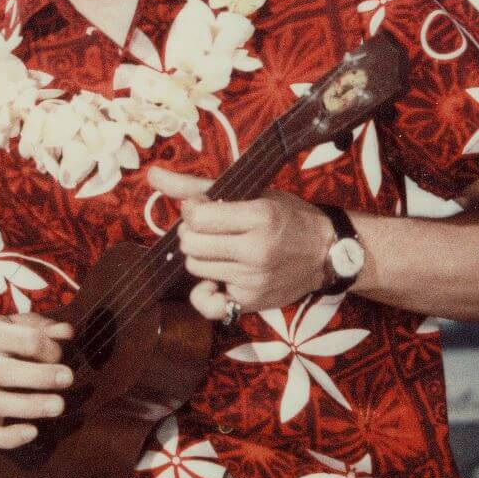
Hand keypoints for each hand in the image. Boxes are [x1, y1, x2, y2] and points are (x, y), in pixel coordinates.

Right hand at [0, 313, 73, 449]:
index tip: (60, 355)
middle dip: (40, 376)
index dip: (48, 347)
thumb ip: (40, 327)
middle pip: (4, 371)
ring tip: (58, 406)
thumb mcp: (10, 327)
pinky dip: (9, 437)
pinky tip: (32, 432)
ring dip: (30, 406)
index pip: (21, 339)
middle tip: (68, 378)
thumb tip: (68, 332)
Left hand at [148, 166, 334, 320]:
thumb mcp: (251, 193)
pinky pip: (206, 303)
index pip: (197, 217)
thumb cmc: (287, 217)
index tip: (204, 208)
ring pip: (195, 268)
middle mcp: (256, 250)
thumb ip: (197, 186)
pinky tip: (215, 279)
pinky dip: (204, 291)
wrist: (327, 253)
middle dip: (193, 233)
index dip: (192, 210)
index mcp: (259, 216)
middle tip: (210, 229)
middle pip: (192, 244)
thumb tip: (151, 174)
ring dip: (200, 257)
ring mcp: (253, 280)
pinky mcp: (251, 303)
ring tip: (220, 249)